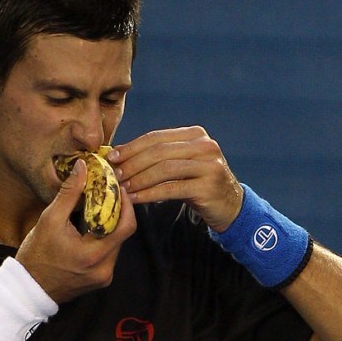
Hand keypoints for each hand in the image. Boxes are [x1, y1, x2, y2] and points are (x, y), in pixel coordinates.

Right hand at [16, 159, 135, 302]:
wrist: (28, 288)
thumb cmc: (36, 255)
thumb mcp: (50, 219)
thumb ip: (69, 193)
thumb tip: (82, 168)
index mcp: (94, 254)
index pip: (126, 226)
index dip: (127, 204)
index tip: (119, 189)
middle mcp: (105, 269)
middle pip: (124, 234)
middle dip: (119, 212)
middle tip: (111, 194)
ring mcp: (104, 277)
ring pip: (118, 244)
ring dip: (112, 226)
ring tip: (100, 209)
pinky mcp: (101, 280)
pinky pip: (110, 254)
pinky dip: (105, 239)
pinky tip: (93, 228)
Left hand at [109, 126, 242, 231]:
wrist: (230, 206)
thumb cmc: (197, 183)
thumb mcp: (180, 164)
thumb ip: (157, 156)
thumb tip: (118, 153)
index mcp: (195, 134)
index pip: (156, 137)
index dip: (131, 146)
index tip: (111, 156)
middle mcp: (205, 145)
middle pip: (159, 151)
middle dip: (132, 163)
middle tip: (114, 174)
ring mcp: (210, 165)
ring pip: (165, 169)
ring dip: (139, 179)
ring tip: (123, 188)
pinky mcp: (209, 186)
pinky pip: (172, 188)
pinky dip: (150, 194)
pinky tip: (136, 199)